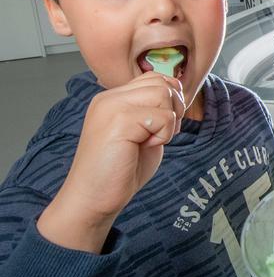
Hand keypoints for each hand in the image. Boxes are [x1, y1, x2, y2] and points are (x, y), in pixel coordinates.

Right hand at [37, 73, 184, 251]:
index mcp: (112, 98)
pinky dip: (163, 135)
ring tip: (149, 140)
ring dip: (167, 122)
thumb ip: (154, 109)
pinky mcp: (120, 121)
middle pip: (162, 83)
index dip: (169, 100)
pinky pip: (163, 116)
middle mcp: (109, 98)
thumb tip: (177, 90)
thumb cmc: (120, 170)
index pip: (154, 78)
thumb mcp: (142, 132)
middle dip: (173, 109)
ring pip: (164, 94)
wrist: (93, 199)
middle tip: (157, 135)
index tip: (159, 126)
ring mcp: (112, 107)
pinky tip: (143, 147)